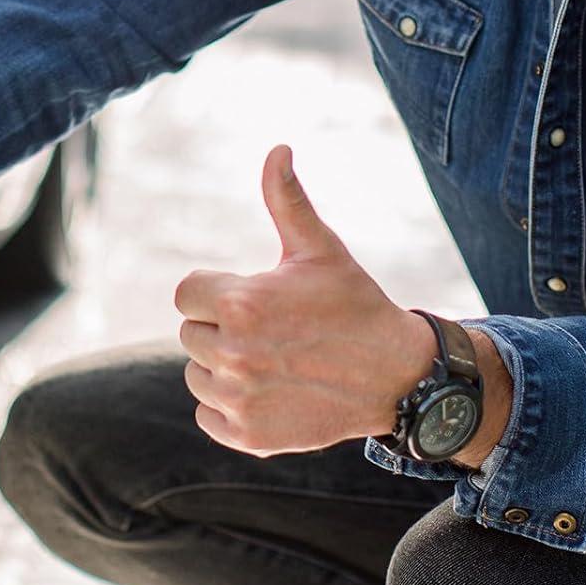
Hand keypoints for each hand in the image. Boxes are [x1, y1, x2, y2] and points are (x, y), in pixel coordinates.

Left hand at [175, 145, 434, 455]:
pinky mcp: (249, 436)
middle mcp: (233, 354)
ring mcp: (240, 399)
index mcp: (240, 303)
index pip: (186, 293)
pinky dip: (229, 407)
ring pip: (197, 375)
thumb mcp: (320, 248)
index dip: (217, 292)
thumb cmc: (354, 303)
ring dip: (223, 368)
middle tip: (272, 330)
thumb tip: (278, 148)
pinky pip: (208, 415)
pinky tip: (268, 391)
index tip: (253, 297)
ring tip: (272, 360)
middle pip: (191, 334)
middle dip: (222, 328)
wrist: (398, 376)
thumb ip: (286, 198)